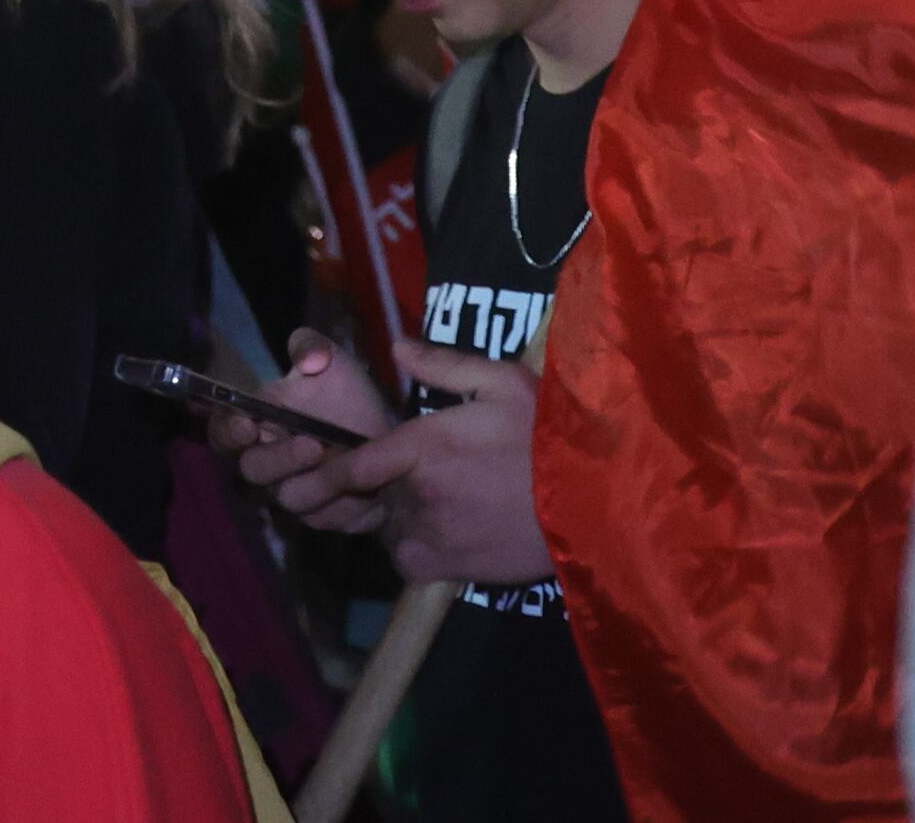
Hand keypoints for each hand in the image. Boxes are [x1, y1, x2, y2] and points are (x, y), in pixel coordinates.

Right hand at [222, 327, 403, 533]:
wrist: (385, 431)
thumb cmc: (345, 395)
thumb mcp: (331, 362)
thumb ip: (312, 348)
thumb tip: (308, 357)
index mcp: (255, 426)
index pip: (222, 434)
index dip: (227, 432)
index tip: (247, 423)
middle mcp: (266, 464)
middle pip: (253, 472)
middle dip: (279, 460)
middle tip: (312, 445)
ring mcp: (293, 494)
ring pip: (290, 501)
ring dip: (316, 485)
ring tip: (343, 465)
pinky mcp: (324, 517)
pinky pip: (326, 520)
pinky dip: (345, 508)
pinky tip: (366, 493)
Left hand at [338, 341, 551, 585]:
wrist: (593, 501)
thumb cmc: (549, 434)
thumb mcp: (503, 382)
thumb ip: (444, 364)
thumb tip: (397, 346)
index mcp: (424, 446)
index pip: (354, 464)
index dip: (333, 468)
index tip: (321, 466)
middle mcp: (419, 494)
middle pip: (373, 494)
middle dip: (379, 484)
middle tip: (407, 473)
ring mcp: (434, 535)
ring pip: (389, 527)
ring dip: (396, 515)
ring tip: (427, 500)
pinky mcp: (452, 568)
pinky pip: (408, 560)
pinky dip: (410, 548)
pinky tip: (435, 531)